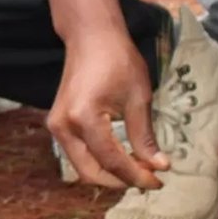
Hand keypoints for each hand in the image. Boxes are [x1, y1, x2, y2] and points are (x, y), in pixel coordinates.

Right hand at [48, 28, 165, 189]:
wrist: (91, 37)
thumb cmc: (117, 60)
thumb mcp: (138, 98)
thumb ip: (145, 137)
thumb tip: (160, 166)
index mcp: (84, 119)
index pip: (112, 161)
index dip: (137, 175)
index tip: (159, 181)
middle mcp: (64, 127)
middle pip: (91, 172)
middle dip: (121, 181)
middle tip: (148, 179)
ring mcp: (57, 126)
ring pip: (82, 167)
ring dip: (109, 174)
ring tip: (138, 169)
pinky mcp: (59, 124)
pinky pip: (78, 154)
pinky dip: (99, 161)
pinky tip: (121, 157)